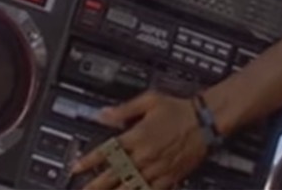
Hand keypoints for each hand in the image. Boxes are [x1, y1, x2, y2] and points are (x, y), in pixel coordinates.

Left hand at [71, 92, 208, 189]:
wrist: (205, 121)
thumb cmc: (179, 109)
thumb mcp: (149, 101)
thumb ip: (124, 109)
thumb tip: (103, 113)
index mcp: (137, 136)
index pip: (106, 151)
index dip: (88, 161)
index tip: (76, 168)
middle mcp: (144, 155)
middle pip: (114, 174)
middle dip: (95, 185)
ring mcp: (156, 169)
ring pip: (129, 186)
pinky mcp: (168, 178)